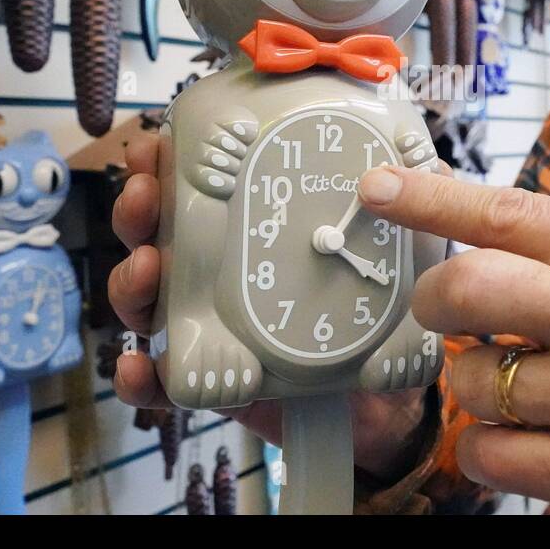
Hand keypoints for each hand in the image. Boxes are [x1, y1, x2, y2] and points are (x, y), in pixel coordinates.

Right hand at [108, 134, 429, 481]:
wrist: (383, 402)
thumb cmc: (373, 311)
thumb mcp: (390, 251)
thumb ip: (402, 208)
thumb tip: (418, 158)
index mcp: (246, 229)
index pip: (192, 188)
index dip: (162, 164)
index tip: (156, 146)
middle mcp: (216, 272)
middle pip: (155, 235)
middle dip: (137, 211)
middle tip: (144, 195)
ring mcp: (207, 327)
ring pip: (147, 300)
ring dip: (131, 280)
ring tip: (146, 269)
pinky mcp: (210, 384)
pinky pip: (164, 381)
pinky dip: (141, 376)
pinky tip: (139, 367)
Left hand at [356, 166, 549, 513]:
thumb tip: (462, 230)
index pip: (504, 212)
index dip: (427, 199)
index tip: (376, 189)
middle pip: (464, 289)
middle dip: (435, 301)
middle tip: (446, 310)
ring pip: (468, 379)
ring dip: (474, 383)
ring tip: (522, 382)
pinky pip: (483, 451)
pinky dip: (489, 444)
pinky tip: (531, 432)